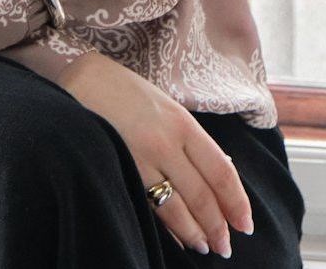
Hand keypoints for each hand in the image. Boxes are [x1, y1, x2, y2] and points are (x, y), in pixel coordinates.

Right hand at [59, 51, 253, 257]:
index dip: (237, 202)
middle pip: (202, 195)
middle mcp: (166, 142)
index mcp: (182, 123)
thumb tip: (223, 170)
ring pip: (177, 207)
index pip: (221, 171)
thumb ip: (192, 138)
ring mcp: (140, 158)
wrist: (80, 78)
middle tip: (226, 246)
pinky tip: (177, 237)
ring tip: (204, 246)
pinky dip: (168, 226)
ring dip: (195, 233)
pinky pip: (149, 206)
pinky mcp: (119, 168)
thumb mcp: (165, 104)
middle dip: (218, 226)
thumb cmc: (126, 90)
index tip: (245, 223)